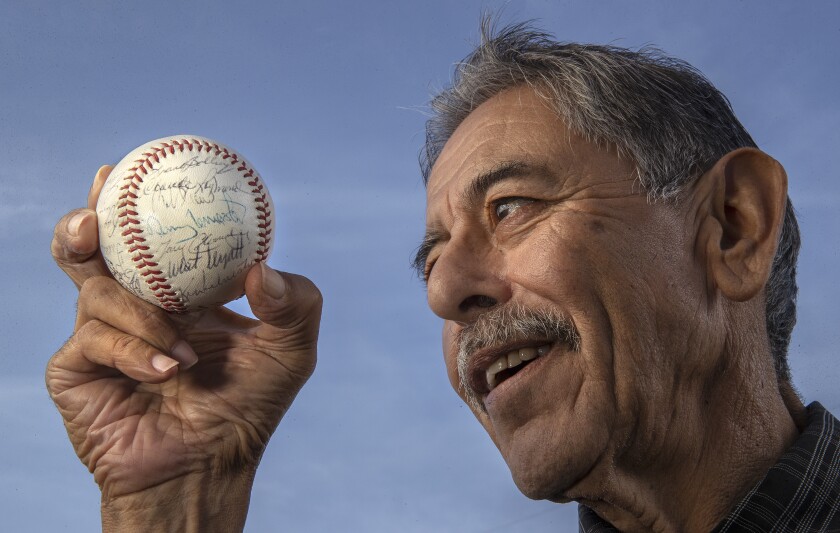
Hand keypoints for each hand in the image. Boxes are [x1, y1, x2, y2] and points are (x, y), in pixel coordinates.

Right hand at [47, 166, 320, 530]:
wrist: (208, 468)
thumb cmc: (248, 407)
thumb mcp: (290, 351)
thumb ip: (296, 304)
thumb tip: (262, 267)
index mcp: (177, 293)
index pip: (150, 238)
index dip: (135, 202)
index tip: (129, 168)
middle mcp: (135, 306)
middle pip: (96, 250)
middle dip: (89, 224)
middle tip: (96, 215)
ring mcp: (103, 335)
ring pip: (96, 291)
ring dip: (141, 312)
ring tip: (181, 350)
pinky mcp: (77, 369)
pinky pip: (93, 338)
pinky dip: (132, 349)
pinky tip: (164, 370)